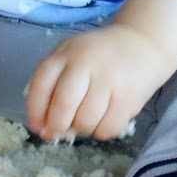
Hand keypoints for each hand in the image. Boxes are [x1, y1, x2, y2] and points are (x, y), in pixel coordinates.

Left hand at [26, 25, 166, 141]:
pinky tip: (103, 120)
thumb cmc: (99, 55)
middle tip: (57, 132)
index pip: (41, 84)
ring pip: (85, 122)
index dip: (34, 110)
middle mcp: (86, 64)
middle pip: (63, 105)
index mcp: (66, 53)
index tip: (37, 126)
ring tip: (85, 120)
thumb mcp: (70, 55)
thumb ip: (52, 81)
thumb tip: (41, 123)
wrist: (142, 44)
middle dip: (56, 126)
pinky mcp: (129, 97)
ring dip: (81, 129)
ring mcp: (110, 80)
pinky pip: (107, 129)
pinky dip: (101, 132)